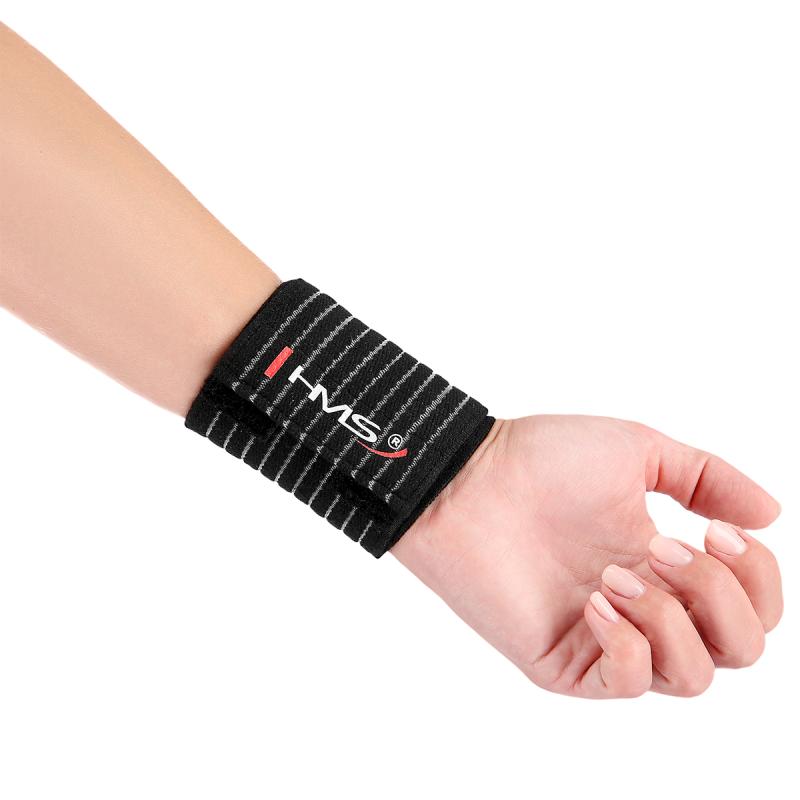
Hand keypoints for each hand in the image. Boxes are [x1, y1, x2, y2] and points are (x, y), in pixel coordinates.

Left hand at [393, 415, 782, 697]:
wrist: (468, 479)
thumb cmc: (542, 459)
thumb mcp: (638, 452)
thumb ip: (706, 477)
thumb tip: (773, 516)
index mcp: (666, 564)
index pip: (751, 606)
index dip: (756, 577)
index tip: (714, 530)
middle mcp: (646, 607)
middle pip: (738, 650)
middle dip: (719, 596)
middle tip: (665, 547)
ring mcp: (605, 637)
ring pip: (692, 678)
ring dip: (671, 618)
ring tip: (615, 572)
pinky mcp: (564, 660)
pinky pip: (625, 684)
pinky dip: (627, 643)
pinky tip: (594, 599)